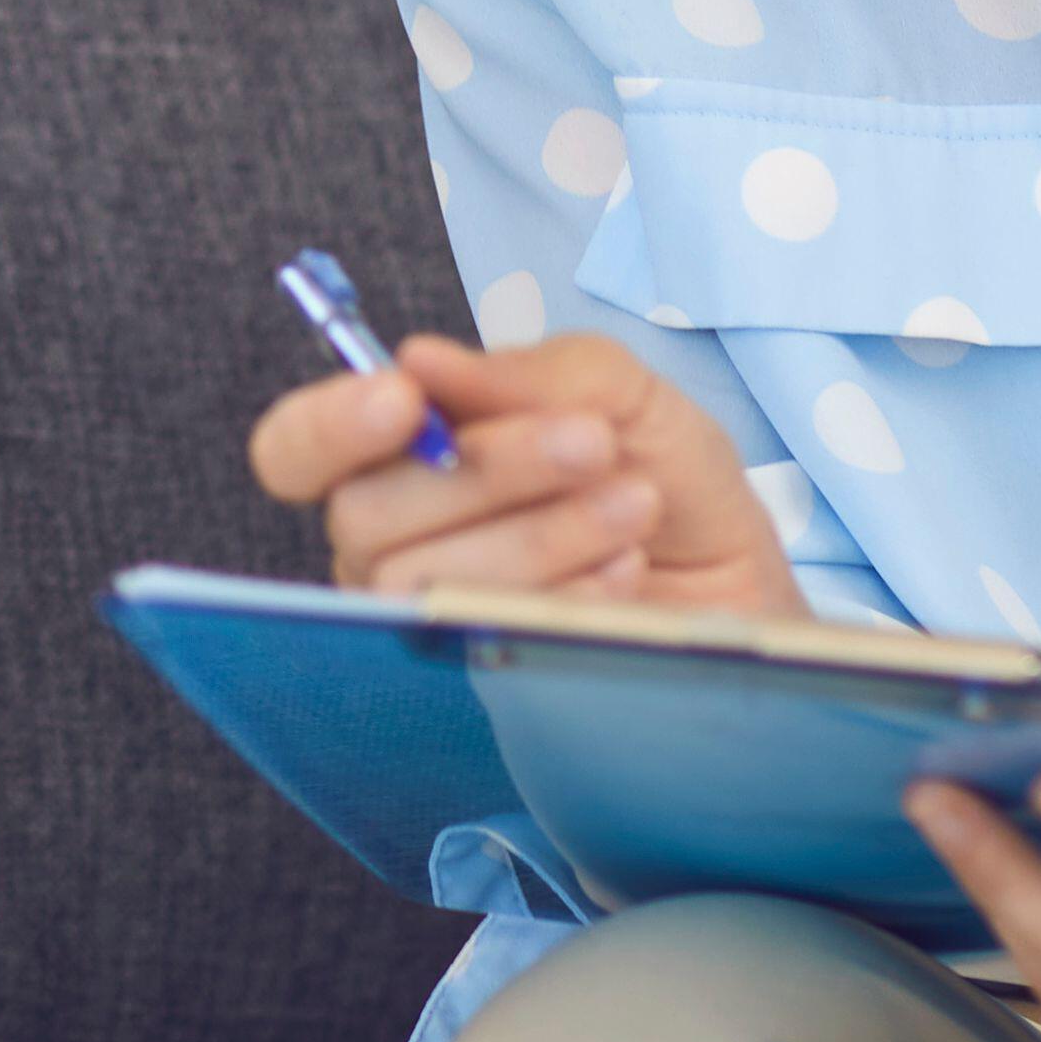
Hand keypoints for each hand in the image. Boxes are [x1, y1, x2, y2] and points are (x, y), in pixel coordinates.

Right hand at [248, 328, 799, 619]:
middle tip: (593, 443)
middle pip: (364, 511)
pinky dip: (565, 594)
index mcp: (399, 455)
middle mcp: (389, 542)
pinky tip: (626, 572)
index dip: (328, 424)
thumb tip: (420, 360)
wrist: (743, 592)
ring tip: (633, 505)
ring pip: (425, 581)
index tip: (406, 399)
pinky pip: (485, 640)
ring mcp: (425, 622)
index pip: (296, 448)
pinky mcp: (478, 681)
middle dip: (489, 468)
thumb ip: (530, 373)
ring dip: (542, 534)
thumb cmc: (666, 484)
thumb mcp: (622, 396)